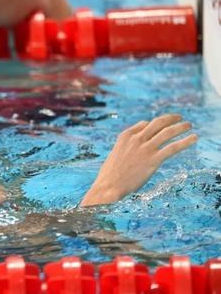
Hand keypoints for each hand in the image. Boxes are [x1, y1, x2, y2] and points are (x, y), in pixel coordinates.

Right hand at [80, 114, 196, 205]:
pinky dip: (185, 141)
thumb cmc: (110, 174)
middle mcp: (137, 138)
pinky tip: (194, 138)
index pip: (145, 124)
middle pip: (158, 123)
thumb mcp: (116, 153)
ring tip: (189, 125)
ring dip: (181, 127)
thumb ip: (127, 147)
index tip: (163, 126)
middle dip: (171, 118)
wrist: (109, 185)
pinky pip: (173, 147)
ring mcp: (146, 148)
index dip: (155, 124)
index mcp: (126, 135)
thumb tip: (137, 148)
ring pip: (167, 132)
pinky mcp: (154, 160)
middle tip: (179, 118)